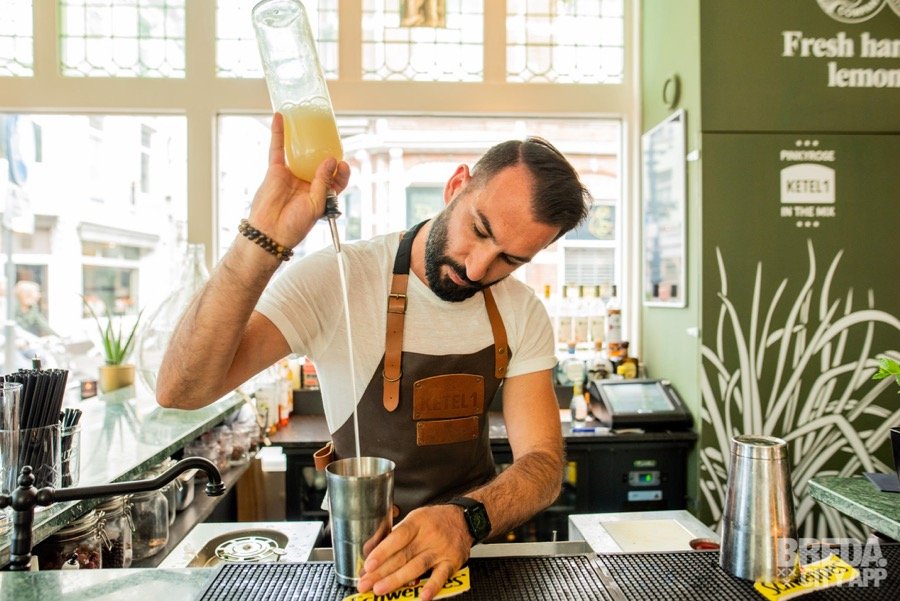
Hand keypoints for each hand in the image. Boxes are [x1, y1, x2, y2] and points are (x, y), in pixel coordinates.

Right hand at [247, 112, 350, 249]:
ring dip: (305, 139)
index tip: (343, 164)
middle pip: (320, 163)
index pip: (336, 179)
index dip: (342, 171)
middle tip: (331, 141)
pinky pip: (277, 149)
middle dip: (327, 151)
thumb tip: (331, 160)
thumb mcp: (316, 205)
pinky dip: (279, 133)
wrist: (270, 234)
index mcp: (321, 194)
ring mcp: (291, 175)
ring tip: (313, 124)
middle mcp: (307, 183)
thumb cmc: (295, 226)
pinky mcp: (275, 171)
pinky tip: (280, 118)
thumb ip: (323, 182)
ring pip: (300, 153)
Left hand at [357, 505, 471, 600]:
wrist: (464, 520)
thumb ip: (396, 535)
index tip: (368, 564)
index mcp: (417, 523)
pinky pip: (442, 576)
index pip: (397, 537)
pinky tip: (422, 596)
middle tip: (365, 583)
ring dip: (397, 580)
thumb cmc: (435, 520)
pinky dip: (432, 586)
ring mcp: (440, 550)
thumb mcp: (415, 518)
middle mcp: (429, 536)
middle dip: (381, 572)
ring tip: (380, 589)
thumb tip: (371, 550)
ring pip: (417, 567)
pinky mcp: (452, 563)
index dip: (382, 551)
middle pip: (403, 555)